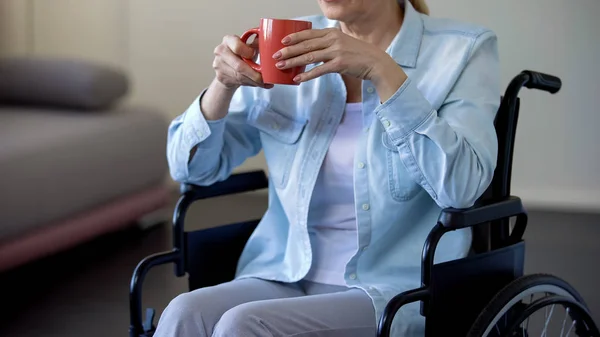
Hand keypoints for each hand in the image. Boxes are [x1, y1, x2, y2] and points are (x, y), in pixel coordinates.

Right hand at [212, 35, 273, 89]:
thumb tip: (266, 41)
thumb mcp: (248, 46)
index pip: (238, 46)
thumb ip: (256, 44)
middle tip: (265, 78)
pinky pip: (238, 82)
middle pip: (239, 66)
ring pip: (239, 76)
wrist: (227, 66)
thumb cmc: (240, 54)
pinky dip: (250, 84)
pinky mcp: (220, 76)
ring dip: (254, 81)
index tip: (254, 55)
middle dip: (254, 74)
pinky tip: (257, 84)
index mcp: (228, 40)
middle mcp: (221, 51)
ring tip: (264, 83)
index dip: (248, 52)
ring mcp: (218, 64)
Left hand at [272, 28, 389, 81]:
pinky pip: (319, 70)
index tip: (282, 41)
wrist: (375, 62)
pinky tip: (297, 79)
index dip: (294, 37)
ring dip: (293, 62)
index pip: (309, 34)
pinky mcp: (339, 64)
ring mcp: (336, 52)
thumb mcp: (342, 43)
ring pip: (309, 56)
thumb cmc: (357, 54)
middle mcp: (333, 40)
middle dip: (288, 50)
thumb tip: (312, 49)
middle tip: (275, 55)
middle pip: (306, 45)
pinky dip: (307, 75)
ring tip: (281, 66)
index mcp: (332, 33)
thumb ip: (328, 44)